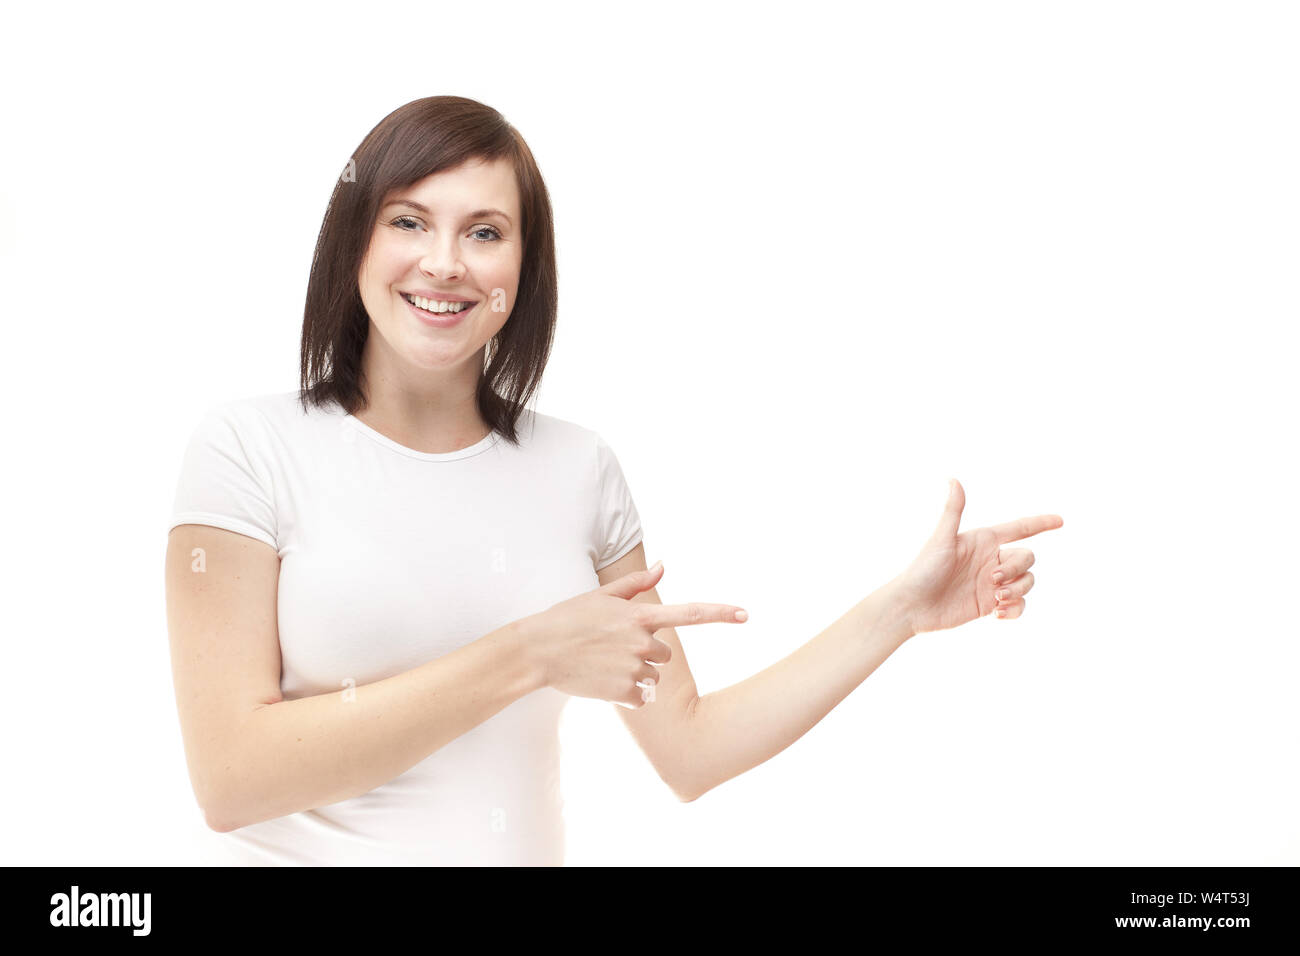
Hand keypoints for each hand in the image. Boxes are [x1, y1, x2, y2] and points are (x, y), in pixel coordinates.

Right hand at [522, 562, 747, 707]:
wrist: (537, 651)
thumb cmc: (567, 619)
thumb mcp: (601, 595)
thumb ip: (637, 584)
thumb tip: (664, 565)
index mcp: (638, 615)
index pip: (690, 614)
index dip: (720, 614)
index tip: (745, 614)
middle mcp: (641, 642)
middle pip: (665, 654)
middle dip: (645, 653)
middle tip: (612, 648)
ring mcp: (633, 669)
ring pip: (653, 678)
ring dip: (635, 675)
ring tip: (603, 665)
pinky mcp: (624, 693)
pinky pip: (641, 697)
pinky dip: (627, 694)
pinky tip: (603, 682)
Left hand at [892, 479, 1062, 634]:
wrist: (912, 606)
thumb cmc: (923, 569)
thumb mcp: (942, 540)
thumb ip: (953, 511)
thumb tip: (953, 479)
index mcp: (983, 540)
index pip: (1020, 529)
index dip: (1040, 523)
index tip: (1061, 520)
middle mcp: (991, 559)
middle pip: (1028, 559)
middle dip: (1017, 569)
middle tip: (992, 579)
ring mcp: (992, 583)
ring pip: (1027, 582)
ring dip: (1018, 590)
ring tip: (996, 599)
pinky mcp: (990, 605)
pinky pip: (1019, 605)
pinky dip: (1016, 609)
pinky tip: (998, 614)